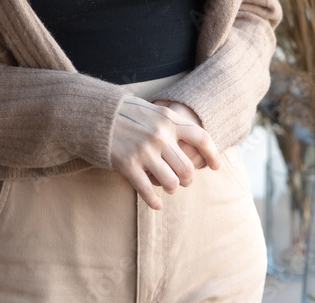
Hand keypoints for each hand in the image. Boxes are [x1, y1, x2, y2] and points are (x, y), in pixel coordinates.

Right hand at [109, 94, 219, 210]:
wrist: (98, 113)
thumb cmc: (129, 113)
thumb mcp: (155, 111)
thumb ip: (173, 124)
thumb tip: (195, 142)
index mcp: (169, 120)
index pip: (201, 138)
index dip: (213, 154)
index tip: (216, 167)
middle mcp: (160, 135)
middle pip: (188, 168)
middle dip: (187, 179)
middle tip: (183, 181)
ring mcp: (144, 150)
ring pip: (171, 183)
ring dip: (171, 188)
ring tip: (167, 187)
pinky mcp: (128, 164)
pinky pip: (147, 191)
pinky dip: (154, 202)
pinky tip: (156, 204)